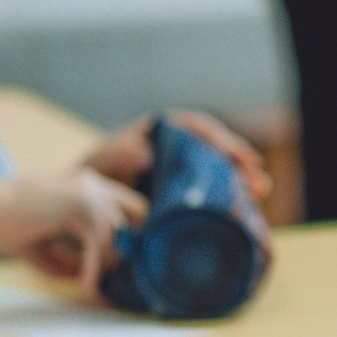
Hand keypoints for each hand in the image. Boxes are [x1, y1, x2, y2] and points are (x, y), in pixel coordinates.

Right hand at [0, 170, 148, 296]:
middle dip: (131, 244)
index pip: (131, 207)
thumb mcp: (44, 246)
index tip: (119, 262)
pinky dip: (93, 266)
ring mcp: (87, 191)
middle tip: (114, 273)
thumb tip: (86, 280)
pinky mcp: (77, 203)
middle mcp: (92, 185)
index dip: (131, 234)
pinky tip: (84, 284)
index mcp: (86, 187)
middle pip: (139, 215)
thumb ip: (67, 260)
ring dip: (107, 264)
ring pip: (119, 233)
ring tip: (88, 285)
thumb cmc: (3, 223)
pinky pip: (99, 242)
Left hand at [82, 113, 273, 204]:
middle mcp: (170, 147)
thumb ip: (114, 158)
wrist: (78, 210)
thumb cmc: (85, 186)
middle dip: (238, 161)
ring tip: (257, 193)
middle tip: (258, 182)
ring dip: (238, 178)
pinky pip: (207, 188)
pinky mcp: (180, 191)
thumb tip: (143, 150)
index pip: (194, 126)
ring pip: (214, 167)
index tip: (237, 156)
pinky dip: (225, 196)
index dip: (220, 138)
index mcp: (153, 132)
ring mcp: (177, 169)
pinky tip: (241, 208)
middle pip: (212, 146)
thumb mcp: (96, 169)